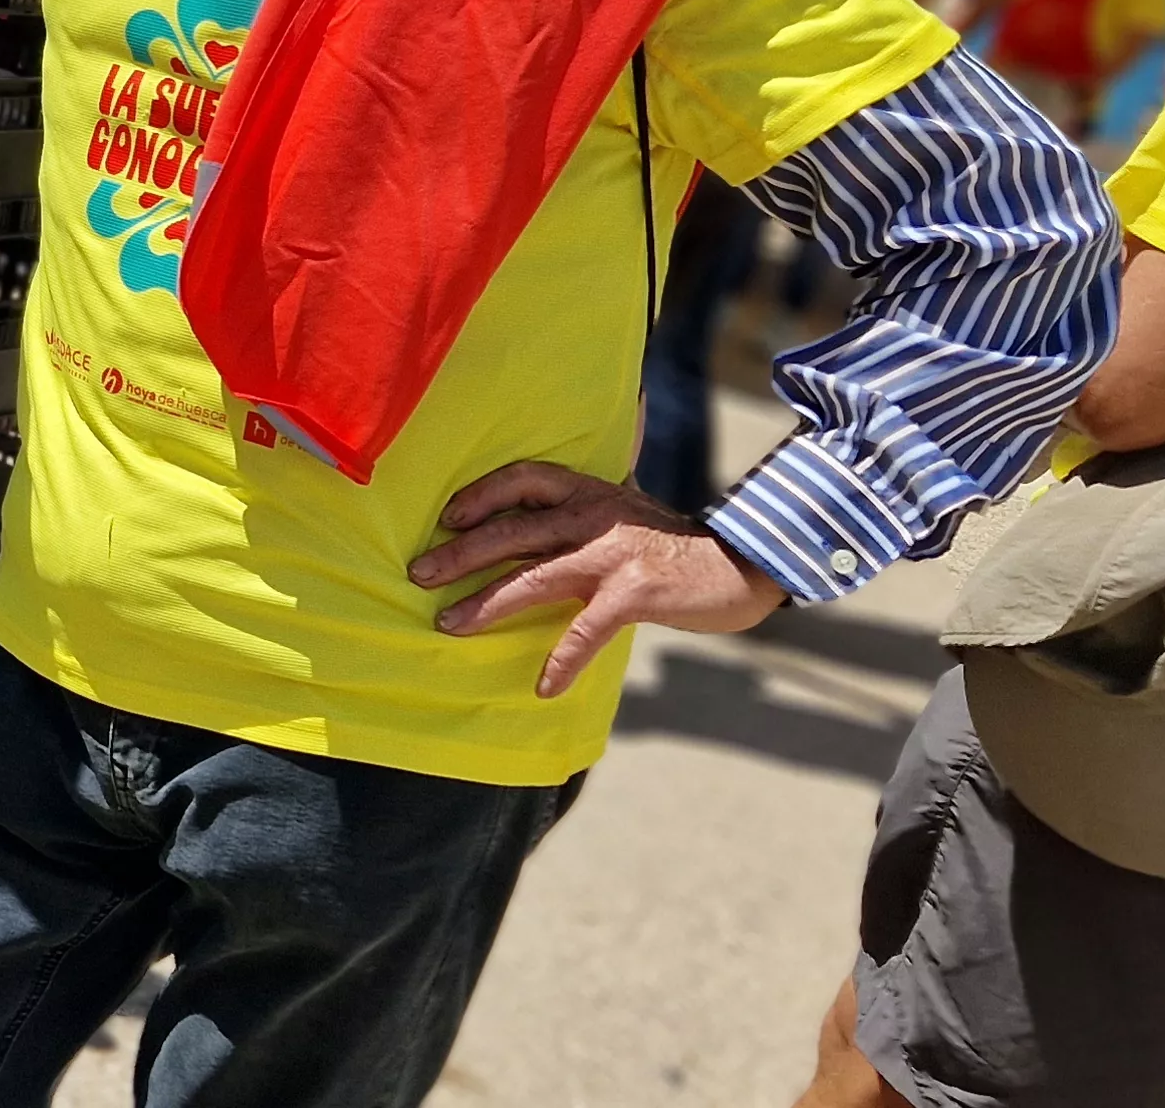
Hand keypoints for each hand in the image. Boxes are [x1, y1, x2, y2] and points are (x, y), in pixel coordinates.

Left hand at [406, 462, 786, 697]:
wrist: (745, 564)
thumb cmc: (675, 545)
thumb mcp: (629, 508)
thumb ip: (590, 503)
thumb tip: (550, 503)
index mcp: (591, 491)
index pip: (524, 479)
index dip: (482, 495)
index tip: (448, 518)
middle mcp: (595, 516)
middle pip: (513, 530)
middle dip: (461, 553)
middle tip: (419, 574)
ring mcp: (613, 554)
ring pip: (534, 577)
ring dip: (487, 603)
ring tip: (449, 625)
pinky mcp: (634, 592)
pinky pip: (585, 630)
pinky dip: (562, 660)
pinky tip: (544, 686)